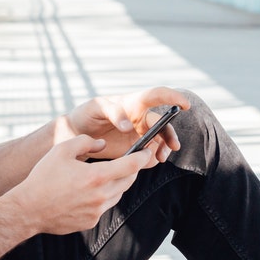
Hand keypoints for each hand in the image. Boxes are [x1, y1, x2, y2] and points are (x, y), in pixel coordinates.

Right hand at [13, 133, 157, 234]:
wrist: (28, 209)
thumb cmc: (43, 178)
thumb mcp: (61, 150)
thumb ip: (86, 142)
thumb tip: (102, 144)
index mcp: (97, 176)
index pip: (131, 165)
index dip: (143, 156)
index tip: (147, 150)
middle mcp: (101, 196)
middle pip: (129, 180)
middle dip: (131, 169)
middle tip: (128, 160)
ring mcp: (97, 210)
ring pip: (118, 194)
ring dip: (117, 183)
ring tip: (105, 174)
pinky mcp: (91, 221)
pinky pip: (105, 206)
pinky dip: (103, 196)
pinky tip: (89, 191)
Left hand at [65, 87, 189, 167]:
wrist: (75, 135)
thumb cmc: (86, 115)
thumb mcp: (96, 108)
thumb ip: (113, 113)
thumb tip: (128, 126)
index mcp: (133, 103)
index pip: (157, 95)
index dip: (173, 97)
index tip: (185, 105)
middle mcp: (140, 118)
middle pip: (162, 124)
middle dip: (169, 135)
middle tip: (172, 147)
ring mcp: (138, 135)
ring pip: (159, 141)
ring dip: (162, 149)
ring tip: (159, 159)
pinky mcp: (134, 150)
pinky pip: (148, 155)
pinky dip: (151, 160)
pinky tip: (147, 163)